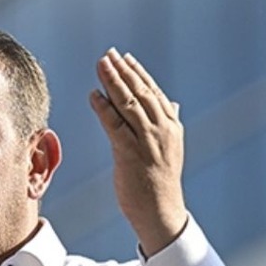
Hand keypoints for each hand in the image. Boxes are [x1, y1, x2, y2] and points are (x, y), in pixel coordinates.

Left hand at [89, 48, 187, 256]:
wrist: (161, 213)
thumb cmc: (160, 182)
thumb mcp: (170, 149)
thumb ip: (168, 123)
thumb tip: (171, 103)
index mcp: (171, 126)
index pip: (152, 92)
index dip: (137, 72)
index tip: (124, 57)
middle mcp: (162, 130)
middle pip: (139, 92)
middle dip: (123, 70)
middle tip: (108, 53)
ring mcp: (147, 142)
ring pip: (128, 104)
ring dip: (113, 81)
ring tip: (100, 64)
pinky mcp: (130, 154)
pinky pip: (115, 126)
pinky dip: (104, 108)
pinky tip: (94, 95)